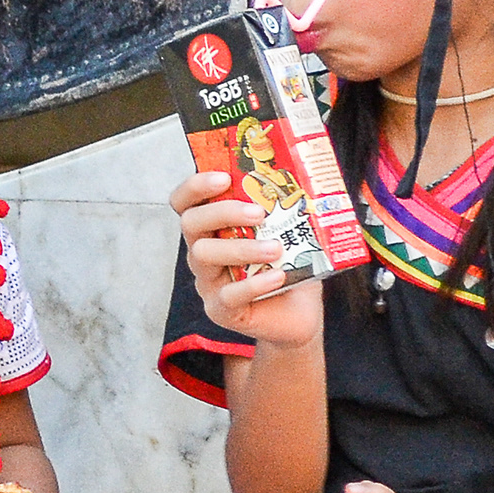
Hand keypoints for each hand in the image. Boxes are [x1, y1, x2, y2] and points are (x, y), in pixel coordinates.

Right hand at [176, 170, 321, 350]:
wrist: (298, 315)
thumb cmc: (289, 268)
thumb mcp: (288, 233)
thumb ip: (286, 209)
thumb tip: (308, 177)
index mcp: (212, 229)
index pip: (185, 202)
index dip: (196, 186)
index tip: (224, 178)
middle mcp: (203, 252)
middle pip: (190, 224)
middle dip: (223, 212)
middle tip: (259, 213)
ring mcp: (208, 282)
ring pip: (204, 256)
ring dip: (242, 248)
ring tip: (276, 248)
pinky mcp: (220, 310)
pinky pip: (228, 295)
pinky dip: (254, 284)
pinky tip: (277, 277)